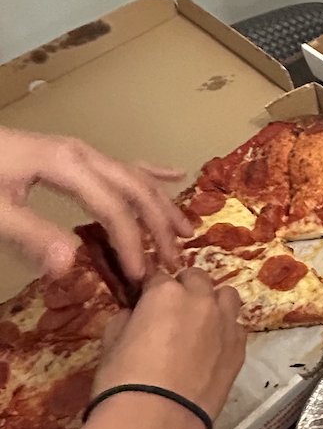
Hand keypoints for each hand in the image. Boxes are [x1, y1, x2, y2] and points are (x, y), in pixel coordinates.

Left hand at [0, 127, 192, 279]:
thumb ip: (31, 235)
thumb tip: (70, 267)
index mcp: (67, 165)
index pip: (113, 207)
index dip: (130, 242)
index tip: (140, 275)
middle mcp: (82, 154)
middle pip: (135, 189)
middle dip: (158, 227)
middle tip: (173, 262)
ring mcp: (79, 152)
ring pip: (134, 176)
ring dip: (161, 204)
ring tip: (185, 232)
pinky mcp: (72, 156)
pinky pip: (121, 163)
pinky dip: (149, 171)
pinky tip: (172, 174)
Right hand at [92, 270, 245, 428]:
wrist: (156, 420)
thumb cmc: (124, 380)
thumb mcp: (112, 341)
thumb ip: (128, 318)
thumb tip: (136, 314)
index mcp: (165, 292)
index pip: (159, 278)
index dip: (152, 291)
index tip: (147, 305)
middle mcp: (201, 300)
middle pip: (198, 279)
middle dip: (185, 289)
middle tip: (173, 313)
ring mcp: (225, 323)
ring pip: (227, 297)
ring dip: (213, 302)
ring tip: (200, 324)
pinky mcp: (240, 349)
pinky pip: (237, 327)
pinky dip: (225, 330)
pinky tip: (212, 349)